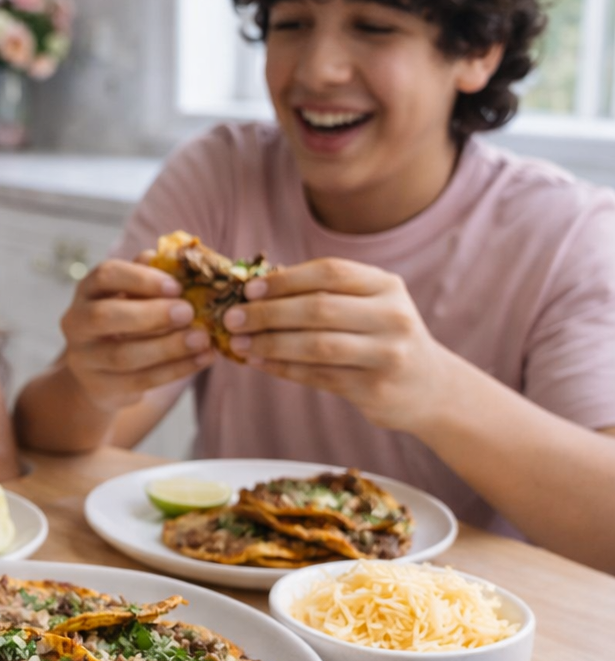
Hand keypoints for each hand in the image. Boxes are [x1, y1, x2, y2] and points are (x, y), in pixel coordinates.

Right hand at [59, 259, 212, 412]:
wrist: (102, 373)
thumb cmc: (127, 321)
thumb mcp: (135, 295)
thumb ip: (152, 276)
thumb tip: (179, 258)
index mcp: (87, 291)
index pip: (104, 276)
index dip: (140, 278)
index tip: (176, 286)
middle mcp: (77, 323)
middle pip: (104, 316)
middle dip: (150, 314)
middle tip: (189, 313)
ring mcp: (84, 359)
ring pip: (123, 355)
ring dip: (168, 347)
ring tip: (202, 339)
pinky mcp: (100, 388)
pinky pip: (139, 381)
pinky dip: (175, 370)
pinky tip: (201, 359)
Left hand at [224, 258, 458, 431]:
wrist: (429, 387)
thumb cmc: (383, 337)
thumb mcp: (370, 305)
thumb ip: (326, 294)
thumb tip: (256, 290)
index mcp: (387, 286)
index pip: (330, 272)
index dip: (285, 280)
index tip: (248, 289)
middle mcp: (392, 317)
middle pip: (318, 309)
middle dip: (268, 313)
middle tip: (231, 318)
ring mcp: (386, 354)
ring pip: (315, 346)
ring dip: (270, 343)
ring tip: (239, 343)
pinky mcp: (374, 388)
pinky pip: (317, 376)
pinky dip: (282, 368)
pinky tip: (258, 362)